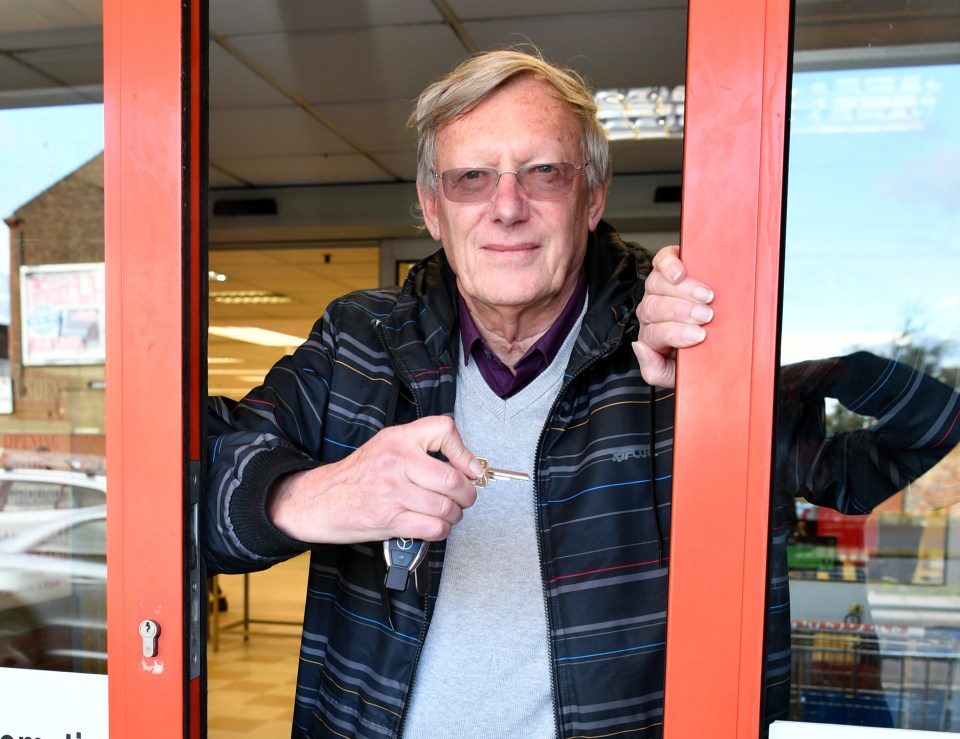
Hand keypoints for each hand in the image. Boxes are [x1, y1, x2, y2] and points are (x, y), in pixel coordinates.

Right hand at [268, 416, 482, 543]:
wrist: (319, 499)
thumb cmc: (357, 475)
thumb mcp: (387, 445)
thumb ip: (421, 447)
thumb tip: (464, 463)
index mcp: (398, 439)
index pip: (444, 431)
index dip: (464, 452)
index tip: (470, 468)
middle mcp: (396, 462)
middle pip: (452, 478)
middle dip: (466, 494)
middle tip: (464, 497)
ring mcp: (392, 492)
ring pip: (446, 506)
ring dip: (454, 515)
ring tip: (448, 513)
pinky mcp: (389, 520)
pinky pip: (432, 527)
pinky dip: (441, 530)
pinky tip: (435, 525)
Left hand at [633, 245, 714, 387]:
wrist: (714, 341)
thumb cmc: (696, 353)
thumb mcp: (674, 373)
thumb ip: (654, 370)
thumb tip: (639, 347)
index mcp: (652, 336)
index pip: (655, 333)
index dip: (676, 333)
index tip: (700, 335)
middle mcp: (651, 311)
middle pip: (653, 307)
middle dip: (681, 311)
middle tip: (706, 315)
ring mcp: (657, 288)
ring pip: (656, 285)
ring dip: (683, 291)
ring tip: (706, 296)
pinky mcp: (666, 266)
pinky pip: (660, 260)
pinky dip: (669, 264)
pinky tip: (681, 272)